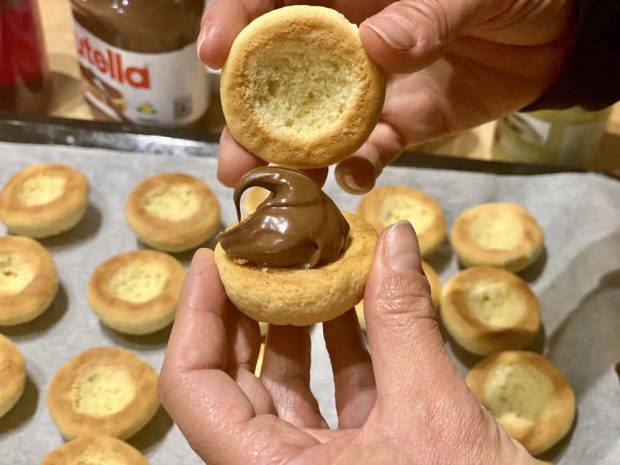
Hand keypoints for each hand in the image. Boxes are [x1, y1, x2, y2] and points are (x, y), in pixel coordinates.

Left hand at [158, 221, 536, 464]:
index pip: (194, 388)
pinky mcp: (356, 462)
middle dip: (248, 310)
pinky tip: (353, 306)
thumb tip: (394, 239)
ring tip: (308, 269)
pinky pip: (331, 398)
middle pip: (234, 381)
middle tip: (263, 254)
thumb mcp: (433, 412)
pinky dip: (341, 349)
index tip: (213, 259)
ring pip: (285, 389)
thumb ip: (404, 322)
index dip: (196, 317)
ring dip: (297, 325)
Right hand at [198, 0, 574, 192]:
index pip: (273, 2)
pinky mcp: (395, 128)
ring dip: (289, 162)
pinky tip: (354, 180)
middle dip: (249, 123)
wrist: (548, 38)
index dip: (235, 22)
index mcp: (349, 0)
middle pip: (277, 83)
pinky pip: (367, 153)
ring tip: (272, 193)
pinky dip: (357, 170)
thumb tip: (376, 46)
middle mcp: (343, 50)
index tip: (215, 56)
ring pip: (312, 129)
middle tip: (234, 162)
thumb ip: (427, 13)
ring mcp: (365, 94)